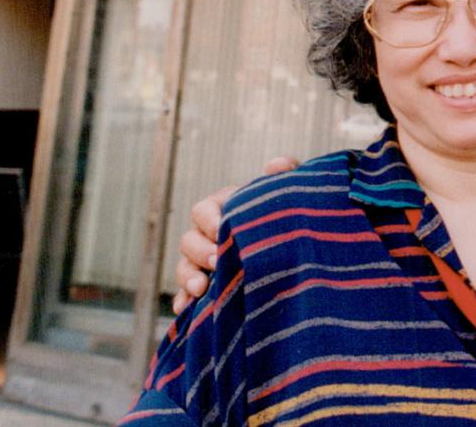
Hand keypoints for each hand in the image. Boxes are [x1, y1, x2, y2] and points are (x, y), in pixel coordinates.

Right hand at [171, 156, 297, 311]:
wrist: (292, 252)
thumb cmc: (284, 217)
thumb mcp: (286, 198)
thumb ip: (284, 178)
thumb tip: (277, 164)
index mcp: (222, 210)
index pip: (203, 210)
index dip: (209, 220)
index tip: (221, 230)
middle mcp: (207, 236)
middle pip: (188, 240)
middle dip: (199, 251)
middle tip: (215, 260)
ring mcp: (201, 263)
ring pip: (183, 267)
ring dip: (188, 278)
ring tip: (201, 289)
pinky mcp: (203, 288)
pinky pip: (184, 296)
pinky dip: (183, 302)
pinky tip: (186, 309)